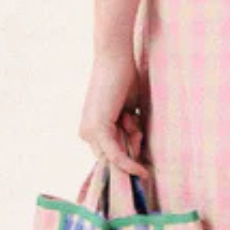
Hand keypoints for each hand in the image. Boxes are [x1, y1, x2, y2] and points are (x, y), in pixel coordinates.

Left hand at [78, 43, 150, 179]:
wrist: (116, 58)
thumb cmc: (124, 80)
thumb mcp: (129, 112)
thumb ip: (130, 130)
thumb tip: (136, 150)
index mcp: (91, 128)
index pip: (111, 154)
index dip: (128, 158)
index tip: (144, 170)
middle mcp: (86, 132)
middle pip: (113, 158)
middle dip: (131, 149)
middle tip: (135, 120)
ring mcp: (89, 132)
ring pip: (117, 157)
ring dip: (132, 142)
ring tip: (132, 114)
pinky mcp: (97, 130)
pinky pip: (115, 155)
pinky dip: (128, 164)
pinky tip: (140, 171)